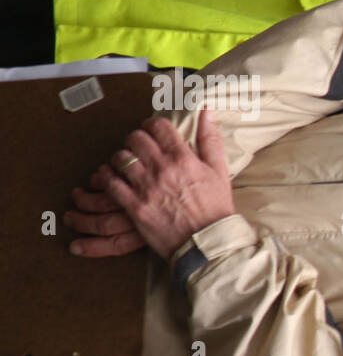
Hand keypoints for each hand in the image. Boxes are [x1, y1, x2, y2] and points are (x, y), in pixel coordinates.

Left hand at [72, 110, 234, 260]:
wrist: (207, 243)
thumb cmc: (216, 209)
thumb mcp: (220, 172)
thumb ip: (210, 140)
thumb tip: (205, 112)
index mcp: (184, 159)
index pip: (159, 127)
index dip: (152, 124)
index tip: (151, 129)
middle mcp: (163, 170)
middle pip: (136, 139)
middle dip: (135, 139)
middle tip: (137, 146)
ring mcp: (147, 188)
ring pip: (120, 159)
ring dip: (121, 158)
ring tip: (125, 163)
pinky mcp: (135, 207)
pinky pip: (112, 185)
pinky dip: (108, 178)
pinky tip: (111, 179)